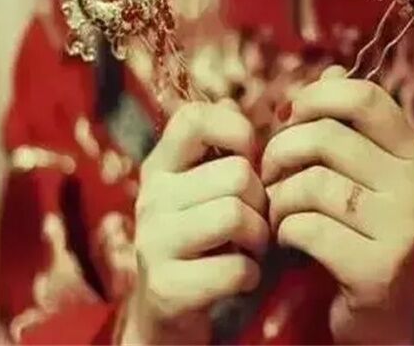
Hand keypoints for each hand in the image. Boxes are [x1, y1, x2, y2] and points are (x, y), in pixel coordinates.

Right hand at [122, 101, 268, 343]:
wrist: (166, 310)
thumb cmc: (201, 240)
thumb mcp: (204, 190)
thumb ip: (223, 150)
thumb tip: (239, 104)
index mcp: (161, 166)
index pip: (194, 118)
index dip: (236, 130)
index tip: (250, 158)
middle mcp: (151, 197)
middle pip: (239, 174)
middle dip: (262, 202)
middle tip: (256, 221)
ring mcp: (154, 241)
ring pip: (238, 216)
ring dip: (260, 239)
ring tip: (250, 248)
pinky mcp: (167, 286)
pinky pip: (238, 268)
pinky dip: (252, 275)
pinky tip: (239, 277)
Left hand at [262, 66, 413, 343]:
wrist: (377, 303)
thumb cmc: (353, 225)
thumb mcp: (354, 170)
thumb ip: (341, 121)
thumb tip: (331, 68)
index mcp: (410, 149)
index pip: (361, 95)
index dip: (313, 97)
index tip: (288, 117)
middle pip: (324, 137)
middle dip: (279, 153)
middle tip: (267, 174)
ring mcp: (402, 225)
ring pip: (311, 183)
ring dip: (277, 198)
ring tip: (276, 211)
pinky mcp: (378, 266)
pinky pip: (306, 227)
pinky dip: (283, 231)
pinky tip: (286, 239)